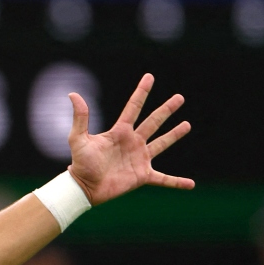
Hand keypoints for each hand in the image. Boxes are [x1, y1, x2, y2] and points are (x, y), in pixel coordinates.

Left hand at [66, 73, 193, 205]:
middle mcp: (133, 142)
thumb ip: (80, 118)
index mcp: (120, 132)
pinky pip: (164, 179)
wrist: (84, 187)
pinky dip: (176, 182)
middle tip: (179, 97)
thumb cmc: (80, 163)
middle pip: (153, 121)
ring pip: (162, 143)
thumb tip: (73, 94)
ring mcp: (140, 158)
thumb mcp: (79, 138)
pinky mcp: (142, 175)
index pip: (133, 107)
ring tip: (187, 125)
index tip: (149, 77)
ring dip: (174, 135)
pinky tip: (190, 184)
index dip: (141, 92)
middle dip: (166, 109)